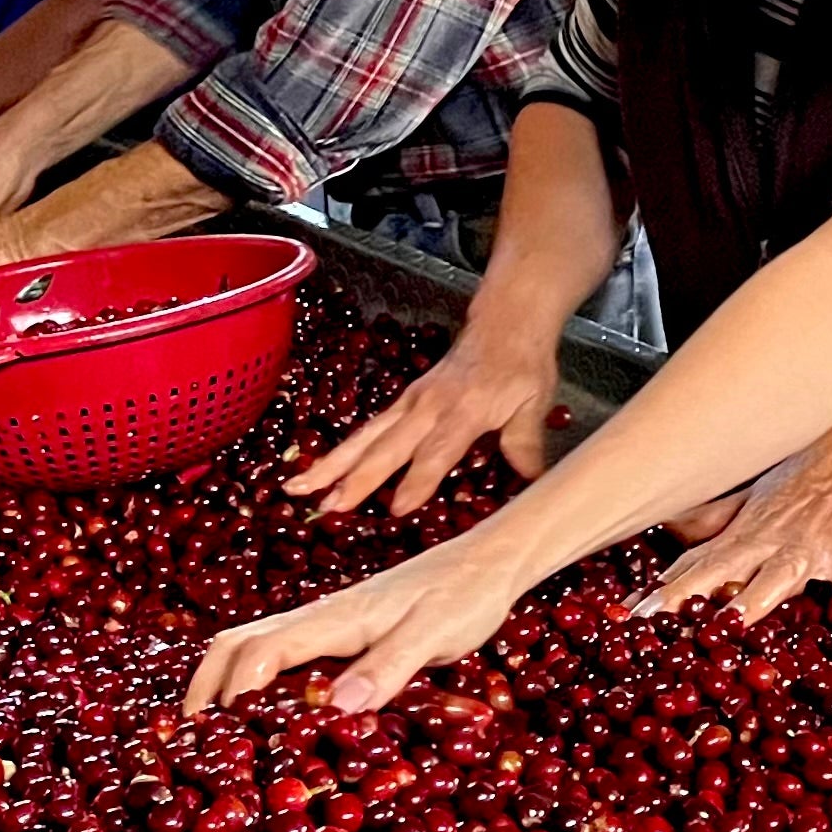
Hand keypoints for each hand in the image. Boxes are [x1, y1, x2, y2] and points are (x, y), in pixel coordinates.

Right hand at [182, 527, 542, 718]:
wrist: (489, 563)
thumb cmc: (466, 594)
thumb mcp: (435, 632)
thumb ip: (390, 666)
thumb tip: (339, 707)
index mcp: (334, 618)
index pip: (261, 652)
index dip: (235, 695)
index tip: (224, 740)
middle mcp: (320, 619)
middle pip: (236, 644)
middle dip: (205, 688)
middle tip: (190, 742)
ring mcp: (328, 626)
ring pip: (253, 648)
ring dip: (225, 685)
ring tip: (214, 738)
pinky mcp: (343, 636)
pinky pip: (284, 658)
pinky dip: (259, 684)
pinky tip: (268, 719)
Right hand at [286, 317, 563, 516]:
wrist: (504, 323)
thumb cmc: (521, 365)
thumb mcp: (534, 402)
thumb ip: (525, 443)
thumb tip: (529, 483)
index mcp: (463, 409)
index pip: (437, 450)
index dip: (417, 479)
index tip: (397, 509)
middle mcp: (428, 406)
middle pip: (386, 446)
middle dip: (355, 478)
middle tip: (327, 508)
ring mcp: (411, 402)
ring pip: (365, 437)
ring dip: (331, 465)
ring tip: (297, 489)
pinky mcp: (403, 401)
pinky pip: (368, 429)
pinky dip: (341, 451)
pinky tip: (319, 471)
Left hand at [633, 392, 831, 632]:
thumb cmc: (814, 470)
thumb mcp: (759, 495)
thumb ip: (715, 519)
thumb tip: (666, 528)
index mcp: (748, 532)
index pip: (695, 564)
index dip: (660, 589)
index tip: (626, 614)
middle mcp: (772, 541)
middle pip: (722, 571)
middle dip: (686, 597)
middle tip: (652, 620)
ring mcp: (814, 544)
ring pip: (780, 574)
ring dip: (756, 598)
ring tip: (732, 620)